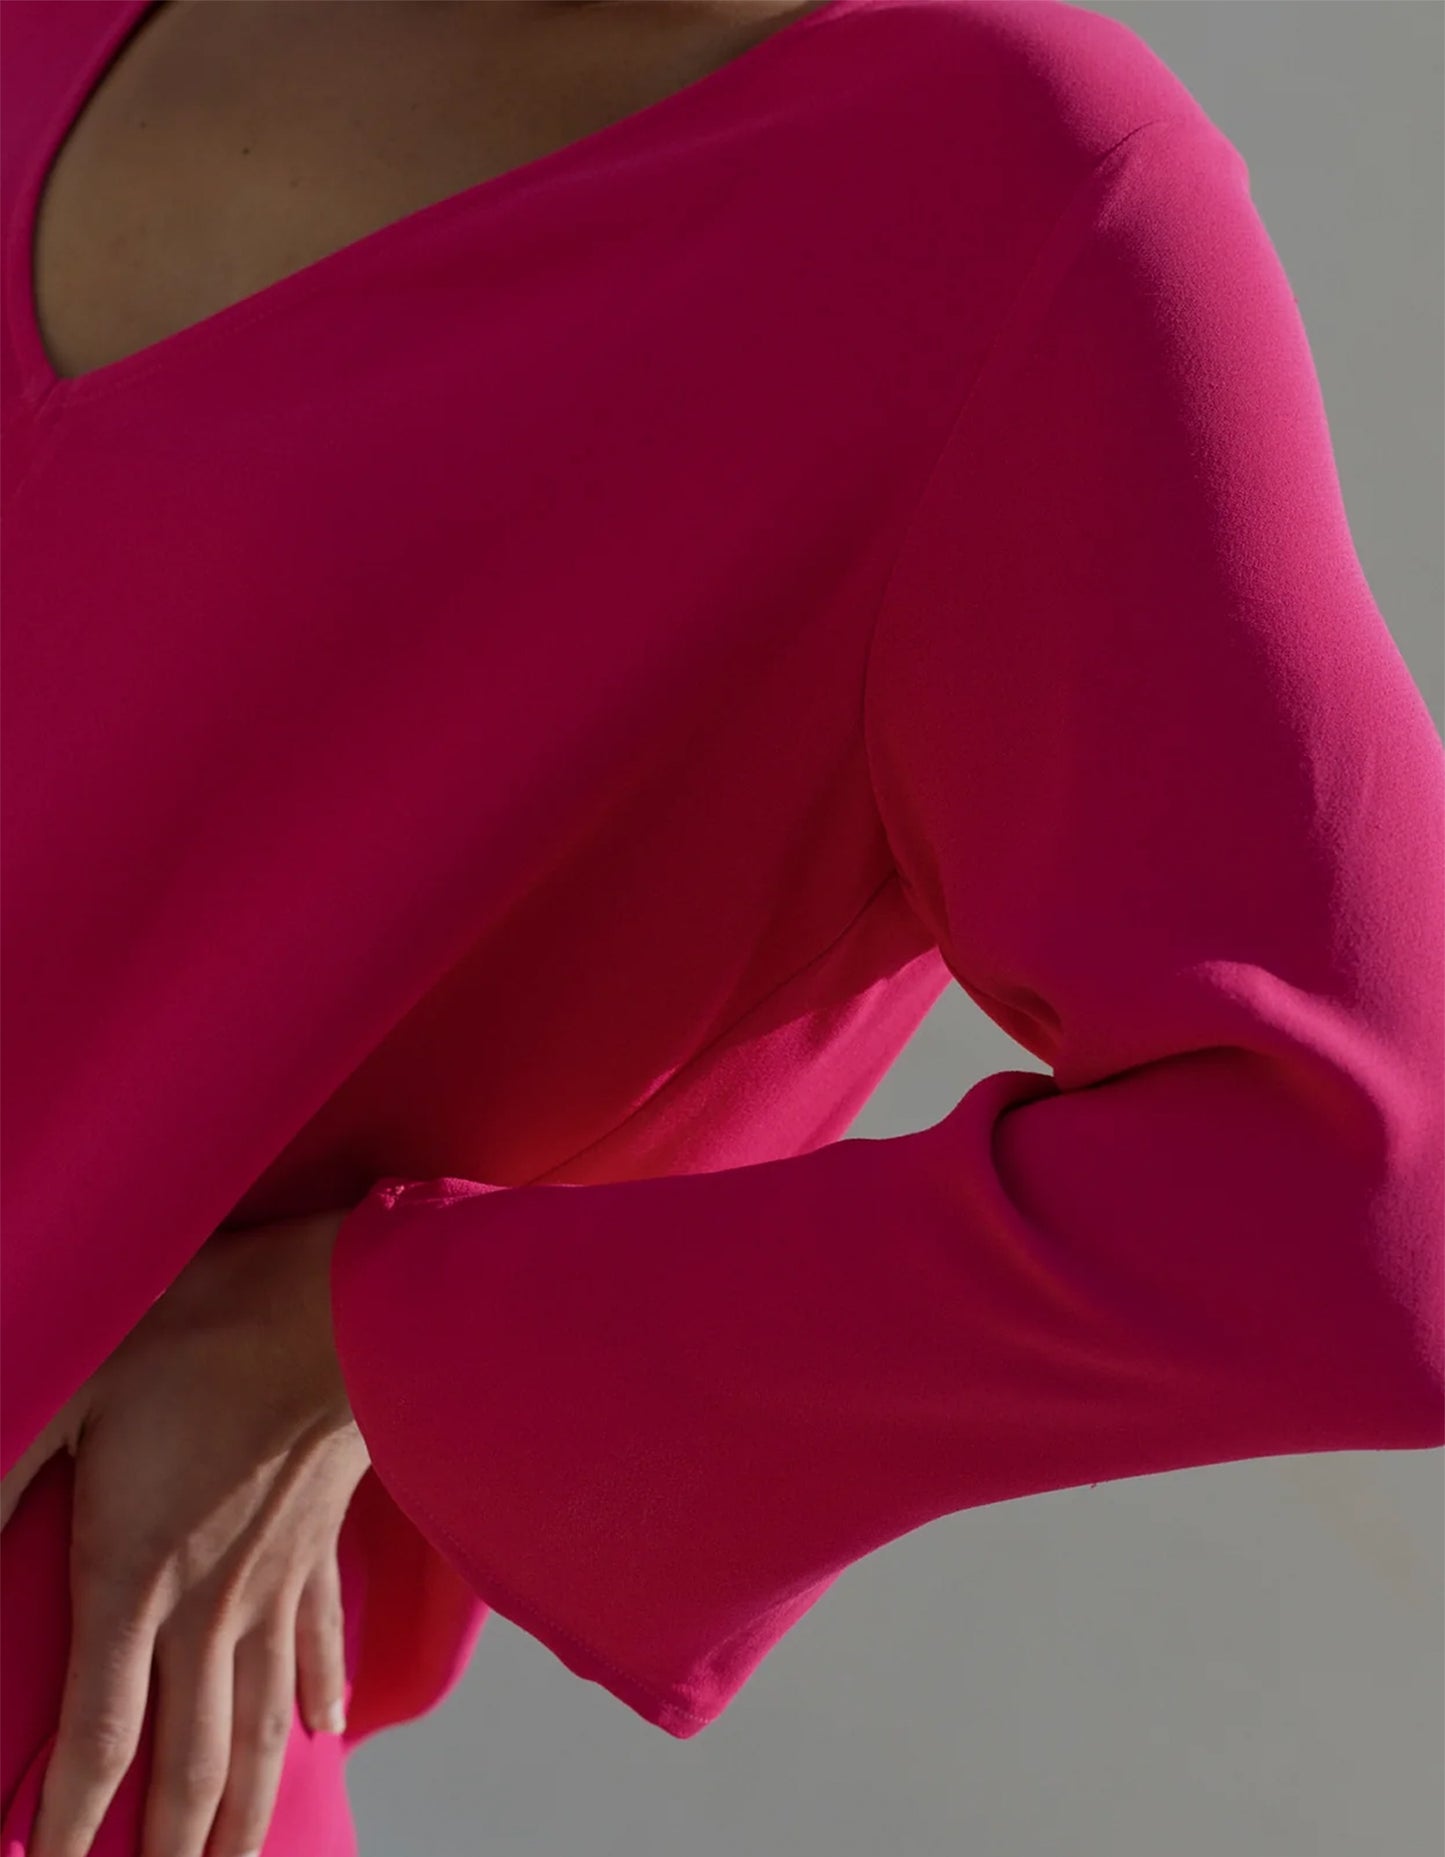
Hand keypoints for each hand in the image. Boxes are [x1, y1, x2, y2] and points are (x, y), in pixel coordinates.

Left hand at [1, 1209, 369, 1856]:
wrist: (333, 1306)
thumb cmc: (201, 1332)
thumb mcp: (74, 1385)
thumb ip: (2, 1470)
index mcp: (137, 1576)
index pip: (98, 1738)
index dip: (67, 1826)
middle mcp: (210, 1606)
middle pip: (191, 1764)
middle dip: (170, 1851)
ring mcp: (275, 1583)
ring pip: (262, 1727)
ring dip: (247, 1810)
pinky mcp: (318, 1547)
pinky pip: (320, 1642)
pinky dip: (323, 1697)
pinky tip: (325, 1734)